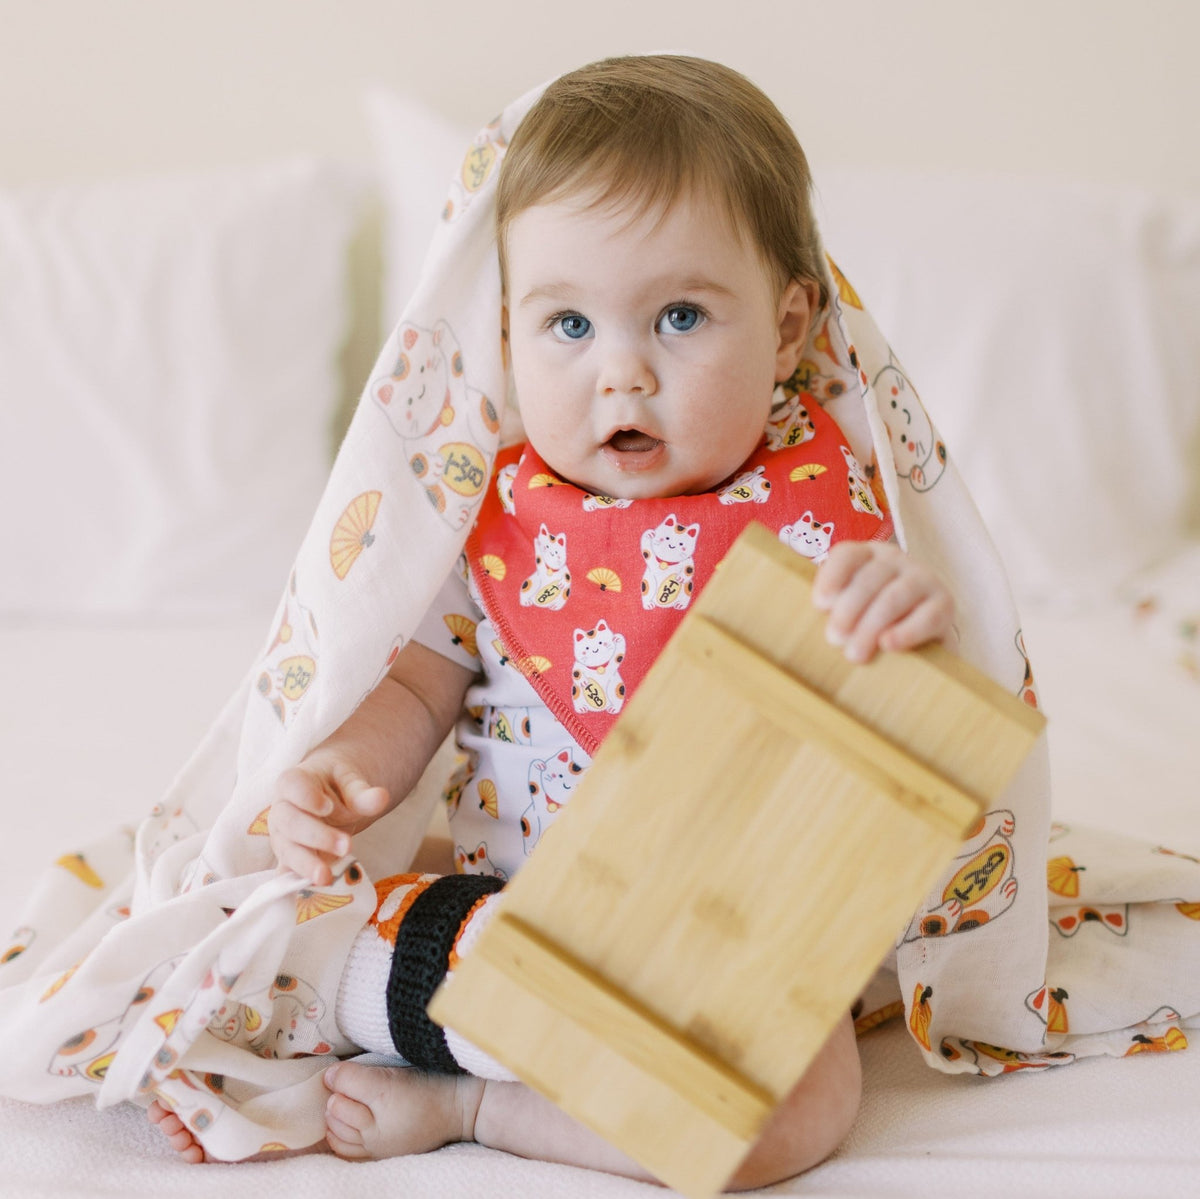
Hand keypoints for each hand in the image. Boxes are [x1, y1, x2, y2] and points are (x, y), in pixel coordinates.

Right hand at [268, 750, 392, 884]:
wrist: (330, 799)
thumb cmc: (336, 788)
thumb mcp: (351, 783)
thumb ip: (363, 793)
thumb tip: (382, 797)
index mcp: (295, 781)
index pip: (292, 784)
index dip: (306, 797)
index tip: (327, 807)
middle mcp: (282, 809)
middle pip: (290, 822)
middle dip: (317, 836)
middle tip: (347, 845)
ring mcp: (282, 836)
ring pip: (288, 850)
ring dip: (307, 864)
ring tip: (326, 877)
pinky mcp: (289, 858)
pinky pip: (288, 872)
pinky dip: (297, 882)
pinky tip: (311, 890)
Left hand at [811, 541, 955, 663]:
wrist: (922, 638)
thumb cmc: (873, 622)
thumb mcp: (850, 610)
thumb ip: (834, 607)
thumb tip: (816, 617)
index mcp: (868, 555)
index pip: (848, 555)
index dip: (832, 577)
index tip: (819, 605)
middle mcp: (897, 559)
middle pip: (870, 578)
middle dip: (848, 610)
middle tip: (834, 639)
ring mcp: (924, 578)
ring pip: (895, 597)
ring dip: (871, 626)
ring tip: (854, 654)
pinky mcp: (945, 604)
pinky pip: (927, 616)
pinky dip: (906, 632)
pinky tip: (888, 645)